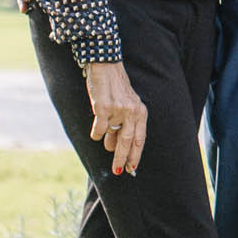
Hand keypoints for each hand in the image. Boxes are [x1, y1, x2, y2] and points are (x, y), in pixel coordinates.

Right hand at [83, 60, 146, 175]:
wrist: (105, 66)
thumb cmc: (115, 87)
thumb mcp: (126, 105)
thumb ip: (124, 124)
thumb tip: (114, 146)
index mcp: (140, 112)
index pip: (140, 139)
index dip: (136, 155)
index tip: (132, 168)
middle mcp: (132, 112)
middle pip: (128, 142)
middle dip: (122, 159)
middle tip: (118, 171)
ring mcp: (118, 110)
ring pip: (111, 137)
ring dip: (108, 143)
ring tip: (107, 144)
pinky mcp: (103, 108)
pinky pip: (99, 130)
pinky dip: (96, 134)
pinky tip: (96, 132)